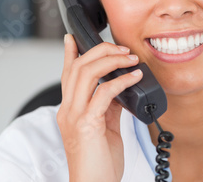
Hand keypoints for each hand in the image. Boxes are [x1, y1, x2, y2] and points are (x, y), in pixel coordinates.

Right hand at [56, 34, 142, 181]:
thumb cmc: (99, 165)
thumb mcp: (104, 129)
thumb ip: (108, 107)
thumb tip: (119, 88)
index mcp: (69, 110)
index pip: (67, 75)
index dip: (69, 54)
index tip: (72, 38)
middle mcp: (68, 110)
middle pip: (77, 67)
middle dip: (99, 51)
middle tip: (120, 48)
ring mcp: (75, 116)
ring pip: (86, 73)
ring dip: (110, 60)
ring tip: (129, 58)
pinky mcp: (87, 124)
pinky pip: (104, 93)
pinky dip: (121, 81)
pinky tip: (134, 77)